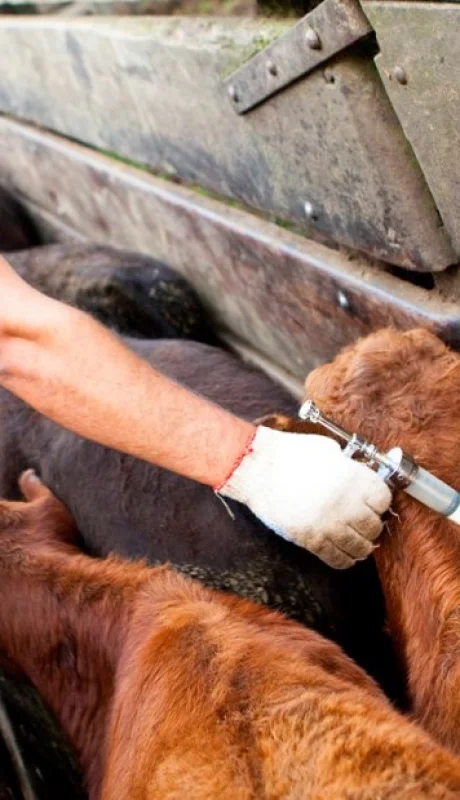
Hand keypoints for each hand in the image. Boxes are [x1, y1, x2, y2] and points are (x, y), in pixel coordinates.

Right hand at [218, 426, 391, 568]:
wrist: (258, 468)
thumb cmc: (290, 453)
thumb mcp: (329, 450)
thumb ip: (349, 466)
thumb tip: (363, 475)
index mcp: (353, 479)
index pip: (383, 500)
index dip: (379, 500)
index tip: (373, 500)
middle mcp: (346, 505)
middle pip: (374, 526)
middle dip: (371, 523)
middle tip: (364, 520)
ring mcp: (329, 525)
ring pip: (360, 547)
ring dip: (361, 543)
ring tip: (355, 536)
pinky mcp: (311, 540)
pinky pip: (337, 559)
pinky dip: (345, 558)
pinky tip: (343, 551)